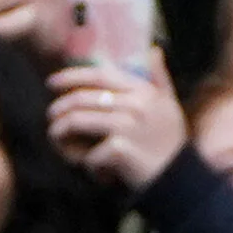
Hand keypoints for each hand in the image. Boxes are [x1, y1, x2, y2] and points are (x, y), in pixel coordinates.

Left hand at [46, 47, 186, 192]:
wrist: (181, 182)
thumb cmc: (172, 145)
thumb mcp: (170, 106)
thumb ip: (160, 78)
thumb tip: (153, 50)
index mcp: (143, 92)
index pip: (99, 75)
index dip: (71, 76)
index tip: (51, 83)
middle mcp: (134, 105)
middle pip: (81, 99)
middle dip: (59, 110)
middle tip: (52, 120)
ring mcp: (126, 127)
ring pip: (77, 122)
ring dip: (61, 134)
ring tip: (60, 143)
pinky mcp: (120, 151)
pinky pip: (90, 154)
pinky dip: (88, 165)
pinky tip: (96, 172)